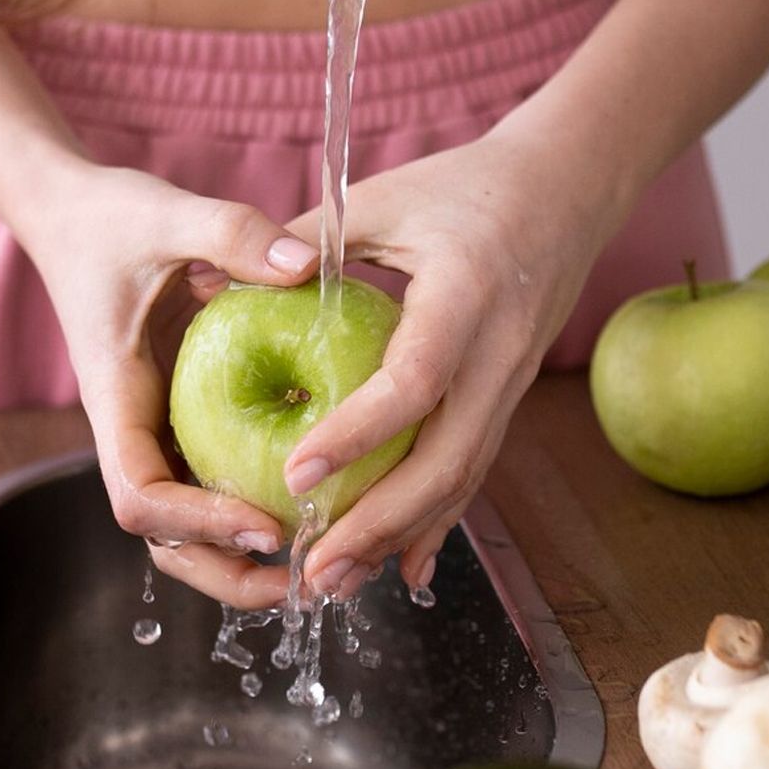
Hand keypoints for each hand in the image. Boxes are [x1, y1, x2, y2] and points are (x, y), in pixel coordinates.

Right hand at [23, 165, 306, 607]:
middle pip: (165, 539)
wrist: (73, 213)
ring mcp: (158, 430)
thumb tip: (307, 264)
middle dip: (227, 572)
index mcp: (116, 399)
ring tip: (321, 558)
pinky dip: (259, 507)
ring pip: (190, 526)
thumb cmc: (109, 218)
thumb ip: (230, 232)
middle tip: (305, 575)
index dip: (199, 524)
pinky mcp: (184, 417)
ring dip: (244, 558)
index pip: (142, 495)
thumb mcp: (168, 214)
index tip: (264, 525)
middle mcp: (135, 429)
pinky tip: (322, 503)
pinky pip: (217, 481)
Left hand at [278, 131, 632, 604]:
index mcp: (464, 295)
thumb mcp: (382, 200)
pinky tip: (399, 565)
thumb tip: (202, 283)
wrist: (566, 190)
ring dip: (399, 535)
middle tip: (312, 568)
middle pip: (448, 458)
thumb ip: (301, 241)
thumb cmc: (462, 187)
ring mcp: (511, 382)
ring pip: (462, 478)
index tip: (295, 472)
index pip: (415, 380)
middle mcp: (498, 352)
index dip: (357, 434)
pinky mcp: (508, 397)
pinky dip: (434, 520)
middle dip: (378, 522)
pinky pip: (472, 469)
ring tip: (335, 581)